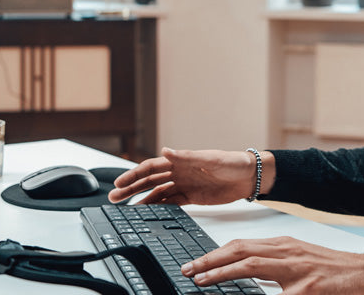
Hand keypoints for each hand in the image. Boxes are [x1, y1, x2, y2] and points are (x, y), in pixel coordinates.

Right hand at [108, 147, 269, 204]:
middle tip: (114, 198)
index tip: (119, 184)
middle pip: (149, 181)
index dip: (133, 175)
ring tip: (125, 209)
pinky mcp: (192, 197)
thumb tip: (165, 150)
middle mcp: (179, 172)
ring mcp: (184, 185)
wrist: (250, 177)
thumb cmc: (233, 163)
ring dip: (141, 200)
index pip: (150, 167)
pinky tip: (148, 213)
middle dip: (130, 189)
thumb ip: (187, 157)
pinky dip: (158, 208)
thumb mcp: (210, 159)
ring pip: (157, 193)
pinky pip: (170, 203)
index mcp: (180, 160)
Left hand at [180, 237, 363, 294]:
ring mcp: (296, 270)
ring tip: (200, 280)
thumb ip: (275, 267)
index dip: (216, 254)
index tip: (196, 264)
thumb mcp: (301, 262)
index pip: (242, 245)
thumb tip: (245, 271)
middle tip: (188, 269)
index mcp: (285, 246)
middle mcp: (287, 252)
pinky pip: (272, 294)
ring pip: (250, 265)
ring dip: (221, 272)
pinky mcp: (306, 290)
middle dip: (210, 259)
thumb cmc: (336, 271)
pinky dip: (250, 293)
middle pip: (240, 250)